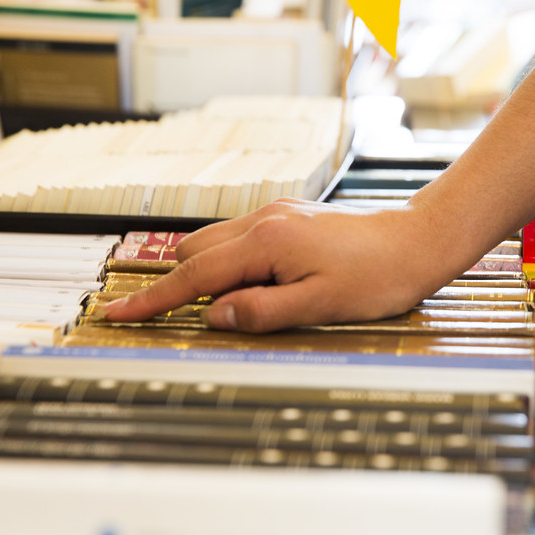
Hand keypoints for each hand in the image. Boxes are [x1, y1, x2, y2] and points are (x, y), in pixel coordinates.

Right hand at [103, 199, 462, 332]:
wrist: (417, 242)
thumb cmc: (378, 276)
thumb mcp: (319, 307)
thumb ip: (260, 312)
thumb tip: (214, 316)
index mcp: (266, 243)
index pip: (193, 278)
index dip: (153, 301)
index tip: (118, 313)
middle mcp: (264, 220)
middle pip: (193, 252)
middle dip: (183, 286)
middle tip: (201, 320)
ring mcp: (276, 214)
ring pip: (214, 241)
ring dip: (209, 273)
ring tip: (242, 304)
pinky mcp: (289, 216)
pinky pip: (239, 238)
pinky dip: (233, 262)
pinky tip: (261, 283)